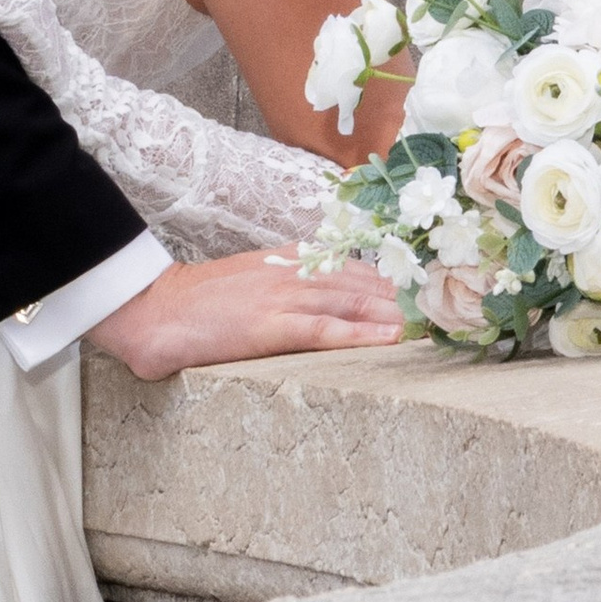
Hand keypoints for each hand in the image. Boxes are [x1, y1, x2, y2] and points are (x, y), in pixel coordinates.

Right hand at [91, 247, 407, 379]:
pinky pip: (324, 329)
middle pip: (363, 282)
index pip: (352, 267)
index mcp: (288, 262)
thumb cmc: (199, 304)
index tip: (425, 289)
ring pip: (353, 302)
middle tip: (445, 307)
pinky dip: (361, 333)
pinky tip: (390, 339)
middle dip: (405, 295)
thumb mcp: (248, 283)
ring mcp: (282, 297)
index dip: (391, 279)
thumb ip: (283, 286)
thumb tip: (317, 298)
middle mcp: (292, 273)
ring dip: (397, 313)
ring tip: (433, 323)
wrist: (155, 310)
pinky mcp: (269, 325)